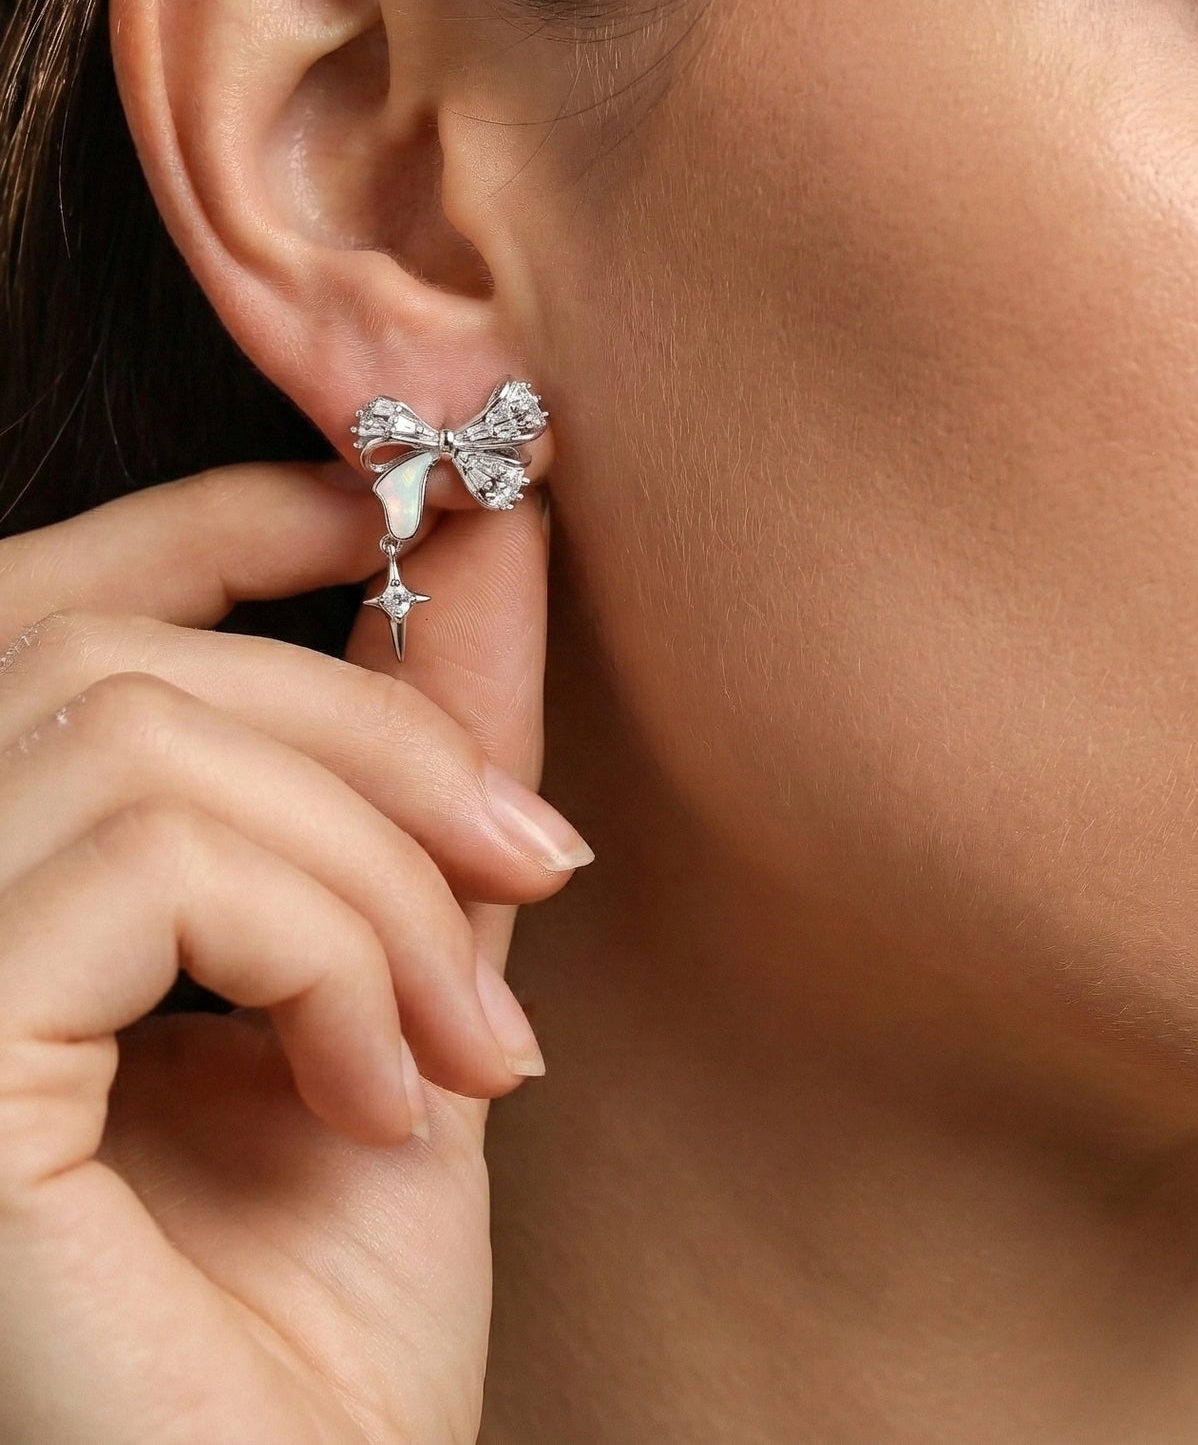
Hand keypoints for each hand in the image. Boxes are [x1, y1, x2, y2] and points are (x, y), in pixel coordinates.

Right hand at [0, 462, 577, 1444]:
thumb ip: (422, 755)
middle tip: (534, 867)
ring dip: (369, 873)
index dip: (224, 515)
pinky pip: (154, 869)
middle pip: (122, 660)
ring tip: (466, 1047)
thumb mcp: (401, 963)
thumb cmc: (329, 1302)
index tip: (423, 507)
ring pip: (147, 748)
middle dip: (374, 731)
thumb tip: (496, 533)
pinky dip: (324, 953)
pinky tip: (382, 1101)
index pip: (61, 612)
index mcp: (1, 891)